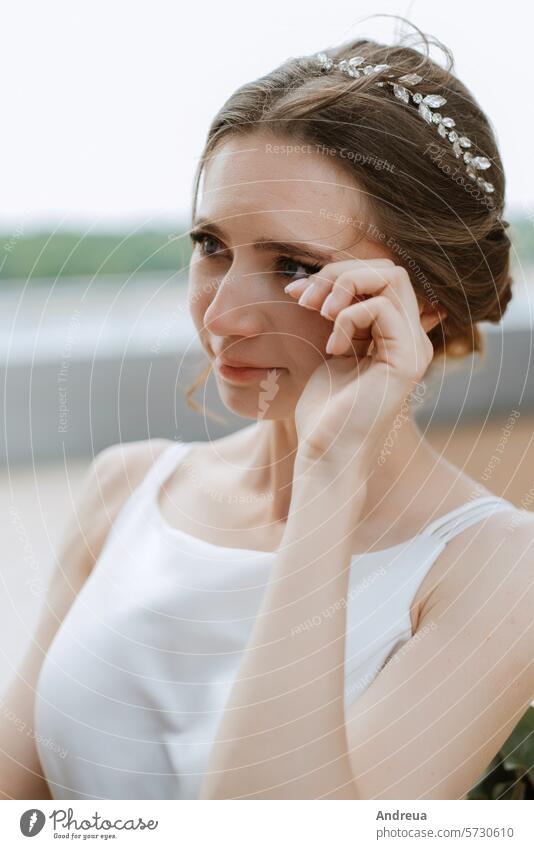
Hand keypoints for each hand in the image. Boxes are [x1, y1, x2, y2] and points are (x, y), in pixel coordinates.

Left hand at [286, 259, 442, 468]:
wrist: (327, 452)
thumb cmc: (324, 409)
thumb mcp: (330, 349)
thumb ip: (337, 315)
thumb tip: (321, 280)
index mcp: (396, 335)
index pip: (381, 277)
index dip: (337, 275)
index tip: (298, 294)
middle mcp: (411, 339)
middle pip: (389, 269)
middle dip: (341, 274)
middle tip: (307, 300)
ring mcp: (414, 349)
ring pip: (392, 277)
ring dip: (344, 286)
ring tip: (318, 313)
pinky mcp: (407, 361)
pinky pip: (382, 308)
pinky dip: (348, 317)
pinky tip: (334, 347)